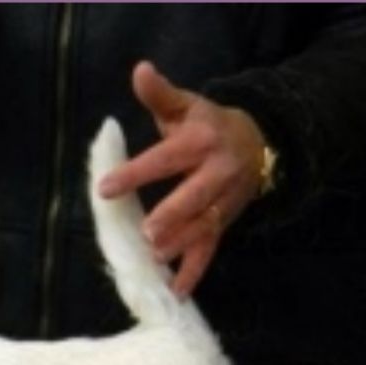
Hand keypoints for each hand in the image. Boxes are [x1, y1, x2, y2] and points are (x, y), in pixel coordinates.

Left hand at [99, 61, 265, 295]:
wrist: (260, 144)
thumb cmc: (206, 126)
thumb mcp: (184, 106)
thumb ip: (159, 94)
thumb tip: (139, 71)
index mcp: (200, 142)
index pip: (165, 159)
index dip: (136, 172)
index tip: (105, 187)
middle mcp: (217, 173)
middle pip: (194, 196)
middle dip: (171, 215)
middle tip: (147, 232)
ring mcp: (224, 201)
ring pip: (204, 226)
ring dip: (181, 245)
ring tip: (155, 260)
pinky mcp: (225, 224)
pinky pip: (211, 250)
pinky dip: (194, 272)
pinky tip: (176, 292)